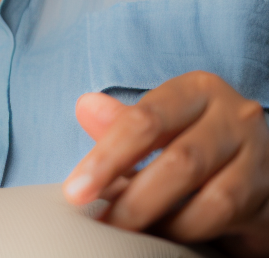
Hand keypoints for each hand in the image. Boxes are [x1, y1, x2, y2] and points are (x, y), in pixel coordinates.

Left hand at [63, 72, 268, 255]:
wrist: (252, 166)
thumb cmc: (193, 135)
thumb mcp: (160, 120)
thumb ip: (124, 121)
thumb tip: (85, 107)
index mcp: (199, 90)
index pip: (146, 121)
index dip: (107, 157)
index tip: (76, 190)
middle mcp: (236, 118)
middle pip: (180, 161)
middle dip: (133, 197)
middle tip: (101, 220)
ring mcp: (259, 160)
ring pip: (212, 198)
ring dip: (164, 220)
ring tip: (127, 231)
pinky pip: (230, 223)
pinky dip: (190, 232)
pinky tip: (162, 235)